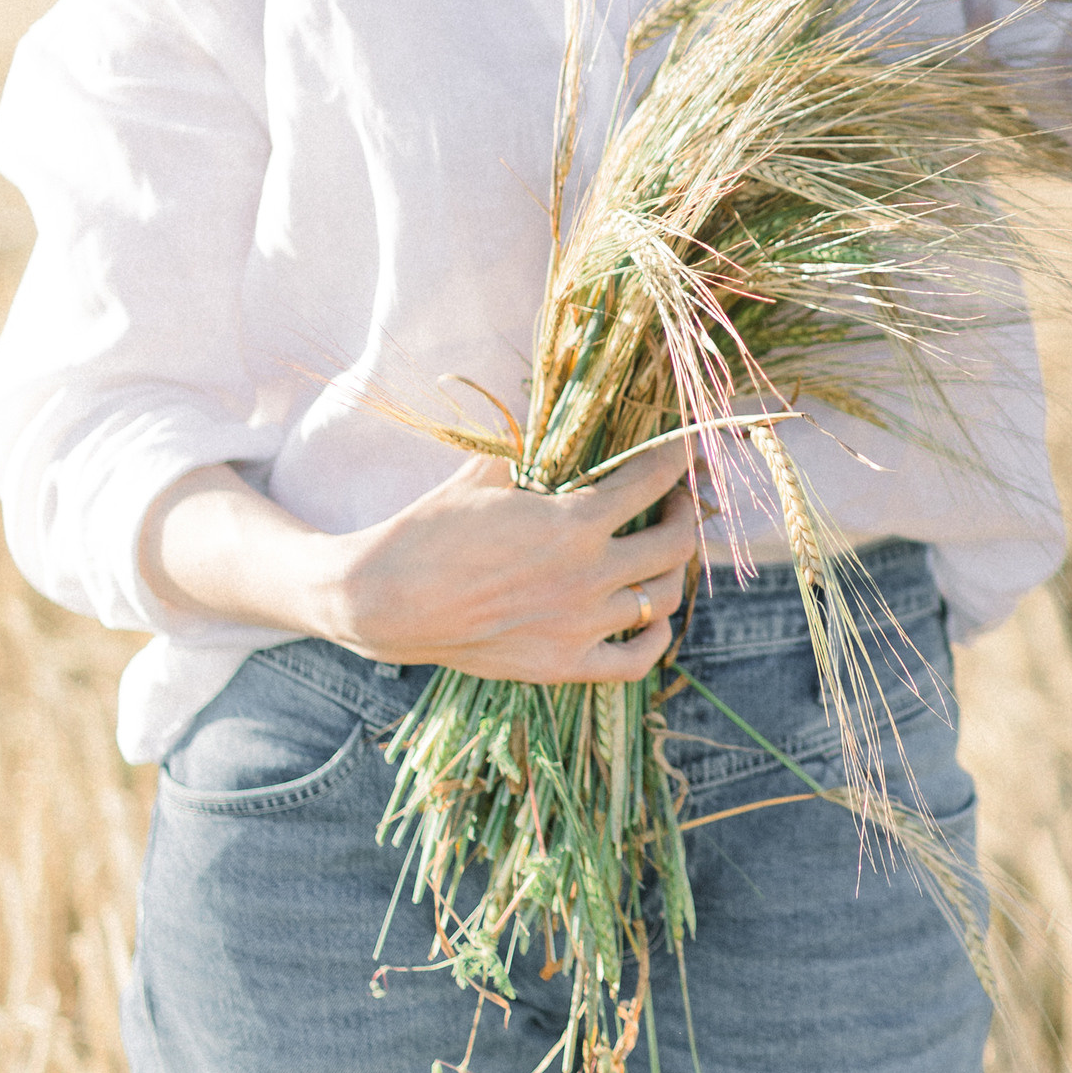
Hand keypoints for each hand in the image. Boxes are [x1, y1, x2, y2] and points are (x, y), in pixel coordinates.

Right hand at [326, 443, 696, 683]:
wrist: (385, 600)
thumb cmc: (432, 528)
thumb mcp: (486, 470)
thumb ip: (534, 444)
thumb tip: (559, 408)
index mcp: (574, 522)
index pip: (653, 481)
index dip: (677, 460)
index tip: (686, 451)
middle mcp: (588, 576)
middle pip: (675, 544)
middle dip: (685, 513)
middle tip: (678, 500)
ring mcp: (579, 625)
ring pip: (662, 598)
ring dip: (674, 569)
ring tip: (663, 551)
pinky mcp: (563, 664)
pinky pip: (637, 659)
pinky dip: (656, 636)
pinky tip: (651, 616)